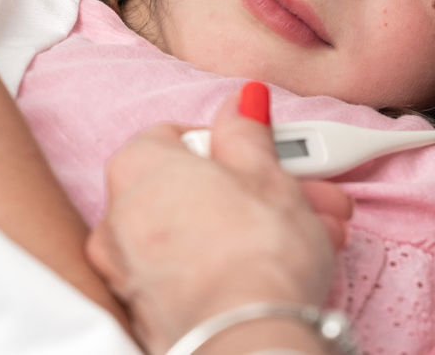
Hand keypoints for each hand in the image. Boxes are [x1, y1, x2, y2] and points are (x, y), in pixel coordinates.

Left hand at [87, 86, 352, 353]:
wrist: (249, 339)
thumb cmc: (256, 253)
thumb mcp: (266, 172)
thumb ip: (247, 132)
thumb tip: (240, 103)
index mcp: (139, 168)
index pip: (177, 137)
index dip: (229, 145)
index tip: (265, 155)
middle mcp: (120, 219)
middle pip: (194, 188)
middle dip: (258, 190)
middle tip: (305, 196)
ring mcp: (129, 273)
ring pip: (199, 234)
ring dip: (254, 229)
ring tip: (314, 237)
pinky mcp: (148, 313)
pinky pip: (193, 274)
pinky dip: (230, 268)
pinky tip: (278, 271)